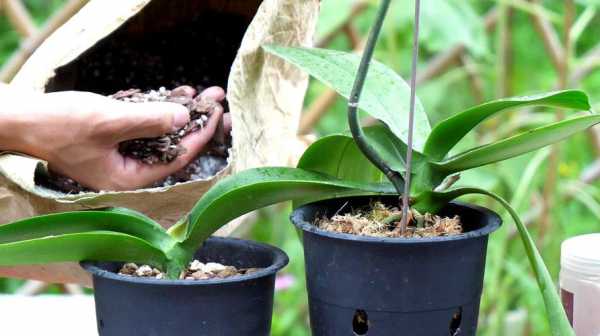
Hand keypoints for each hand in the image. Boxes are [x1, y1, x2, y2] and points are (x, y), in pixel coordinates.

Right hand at [0, 86, 228, 190]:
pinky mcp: (115, 140)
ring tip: (206, 93)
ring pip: (163, 134)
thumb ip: (148, 121)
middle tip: (219, 101)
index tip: (218, 113)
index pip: (177, 157)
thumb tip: (183, 117)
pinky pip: (147, 126)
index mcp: (129, 178)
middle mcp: (130, 172)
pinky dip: (162, 110)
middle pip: (175, 147)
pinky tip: (178, 94)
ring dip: (183, 112)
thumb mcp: (108, 121)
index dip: (201, 134)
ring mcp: (122, 156)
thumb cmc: (58, 124)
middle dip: (198, 122)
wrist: (20, 119)